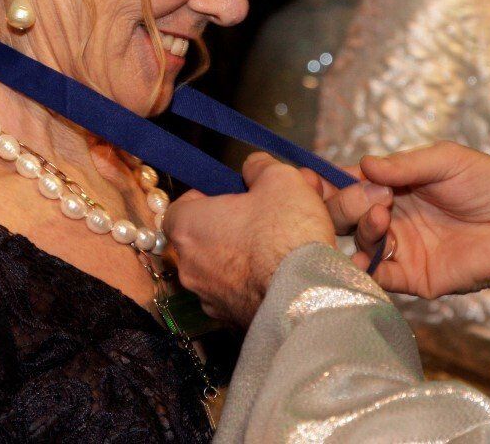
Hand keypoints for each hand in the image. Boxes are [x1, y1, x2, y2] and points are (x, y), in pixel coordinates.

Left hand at [165, 153, 368, 327]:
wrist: (307, 297)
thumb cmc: (286, 235)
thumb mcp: (280, 179)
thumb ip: (260, 167)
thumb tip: (255, 166)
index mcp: (186, 226)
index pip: (182, 206)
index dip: (209, 197)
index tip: (235, 196)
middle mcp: (188, 266)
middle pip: (204, 237)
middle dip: (233, 225)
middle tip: (266, 216)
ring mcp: (208, 299)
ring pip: (221, 268)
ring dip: (245, 255)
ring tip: (282, 244)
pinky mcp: (232, 322)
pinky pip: (239, 293)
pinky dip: (255, 283)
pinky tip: (284, 272)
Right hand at [326, 142, 489, 300]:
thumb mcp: (447, 161)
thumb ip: (405, 165)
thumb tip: (363, 165)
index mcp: (395, 186)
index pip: (350, 183)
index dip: (327, 180)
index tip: (305, 177)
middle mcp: (391, 217)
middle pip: (347, 214)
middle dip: (344, 203)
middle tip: (364, 195)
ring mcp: (400, 248)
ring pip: (358, 243)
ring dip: (362, 228)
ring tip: (382, 214)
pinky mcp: (412, 277)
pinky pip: (378, 277)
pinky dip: (365, 269)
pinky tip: (368, 254)